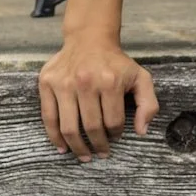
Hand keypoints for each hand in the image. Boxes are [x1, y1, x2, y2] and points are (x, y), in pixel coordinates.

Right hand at [37, 36, 159, 160]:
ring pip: (69, 127)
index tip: (115, 138)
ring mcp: (63, 83)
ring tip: (84, 155)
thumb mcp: (141, 78)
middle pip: (91, 127)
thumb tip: (141, 131)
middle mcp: (85, 82)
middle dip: (98, 145)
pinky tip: (63, 147)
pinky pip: (49, 117)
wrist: (89, 39)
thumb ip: (148, 104)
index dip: (115, 135)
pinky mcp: (47, 83)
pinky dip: (55, 137)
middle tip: (101, 153)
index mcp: (110, 82)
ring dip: (77, 147)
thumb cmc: (116, 63)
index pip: (113, 122)